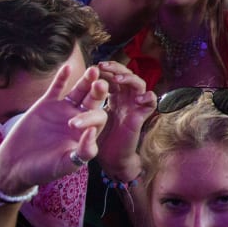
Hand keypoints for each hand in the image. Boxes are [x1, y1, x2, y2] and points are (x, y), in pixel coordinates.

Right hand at [0, 65, 107, 195]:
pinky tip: (66, 67)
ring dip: (86, 81)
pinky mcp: (48, 103)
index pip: (98, 119)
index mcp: (87, 132)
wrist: (16, 165)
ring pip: (79, 91)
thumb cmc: (43, 169)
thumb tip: (92, 133)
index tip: (88, 118)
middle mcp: (79, 117)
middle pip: (93, 101)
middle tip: (102, 84)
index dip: (94, 118)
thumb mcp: (65, 164)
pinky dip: (61, 78)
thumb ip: (83, 151)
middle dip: (98, 92)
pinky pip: (57, 88)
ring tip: (93, 71)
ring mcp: (64, 109)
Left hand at [95, 62, 154, 182]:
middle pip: (125, 75)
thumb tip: (75, 85)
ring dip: (129, 79)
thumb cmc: (98, 139)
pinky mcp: (140, 117)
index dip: (104, 70)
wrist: (109, 159)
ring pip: (138, 84)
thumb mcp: (86, 117)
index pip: (111, 76)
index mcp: (111, 97)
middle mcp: (124, 98)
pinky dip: (148, 97)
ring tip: (117, 79)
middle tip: (102, 67)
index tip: (93, 67)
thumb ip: (84, 103)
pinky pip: (151, 102)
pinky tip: (138, 98)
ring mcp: (134, 106)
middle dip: (115, 69)